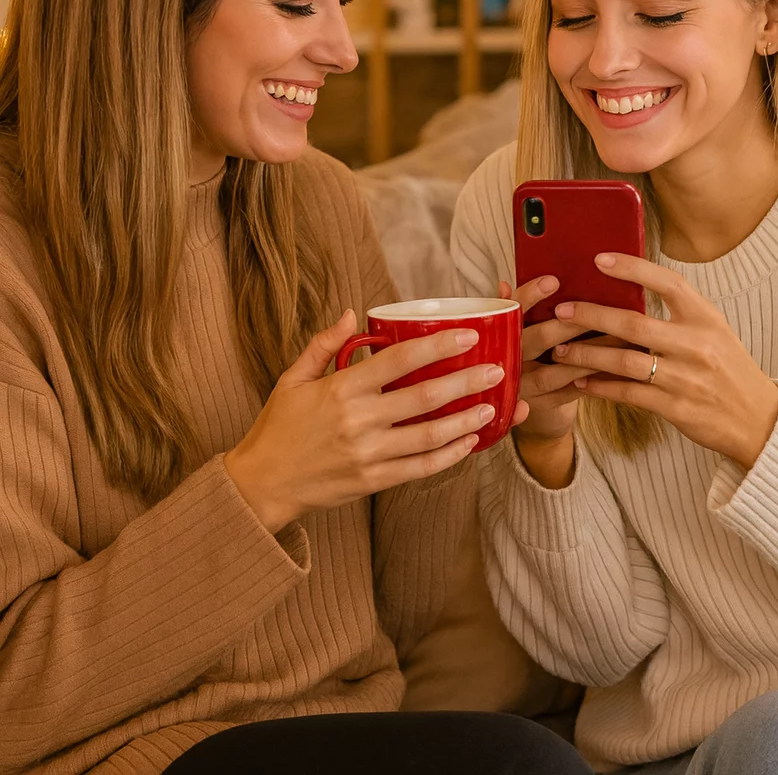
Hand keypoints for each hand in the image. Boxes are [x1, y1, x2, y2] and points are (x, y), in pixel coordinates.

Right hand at [225, 310, 514, 532]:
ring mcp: (368, 453)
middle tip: (496, 371)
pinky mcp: (373, 481)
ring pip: (429, 436)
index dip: (437, 346)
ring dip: (465, 421)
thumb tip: (352, 314)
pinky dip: (449, 456)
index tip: (468, 336)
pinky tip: (469, 443)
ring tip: (492, 407)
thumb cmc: (278, 427)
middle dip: (465, 382)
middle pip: (424, 397)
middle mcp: (359, 420)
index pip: (398, 360)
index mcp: (342, 389)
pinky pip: (420, 468)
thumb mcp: (292, 379)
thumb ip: (324, 344)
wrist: (260, 484)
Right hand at [497, 277, 594, 486]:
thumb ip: (518, 307)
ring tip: (618, 339)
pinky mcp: (541, 406)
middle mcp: (505, 361)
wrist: (529, 401)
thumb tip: (506, 284)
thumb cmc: (532, 352)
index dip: (530, 295)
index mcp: (500, 334)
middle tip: (598, 312)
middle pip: (534, 339)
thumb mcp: (522, 327)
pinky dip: (591, 381)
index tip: (554, 280)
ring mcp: (522, 386)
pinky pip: (567, 393)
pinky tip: (615, 368)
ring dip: (586, 356)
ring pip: (553, 372)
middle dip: (567, 325)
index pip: (511, 310)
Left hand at [552, 254, 777, 469]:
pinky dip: (602, 388)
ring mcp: (686, 378)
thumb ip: (678, 312)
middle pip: (634, 325)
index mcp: (705, 317)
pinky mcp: (677, 408)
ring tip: (560, 351)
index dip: (633, 268)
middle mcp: (696, 345)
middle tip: (562, 311)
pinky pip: (630, 395)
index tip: (599, 260)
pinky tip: (582, 382)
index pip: (667, 283)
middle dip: (592, 316)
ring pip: (625, 363)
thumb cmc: (727, 367)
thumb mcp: (713, 329)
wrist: (757, 418)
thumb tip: (628, 289)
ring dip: (588, 355)